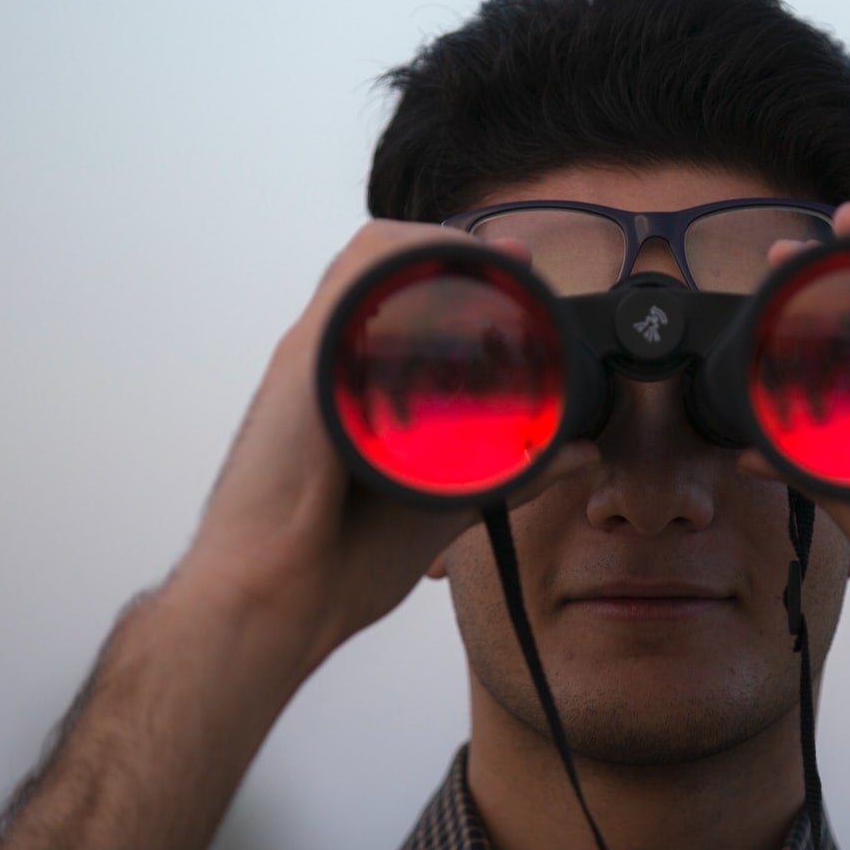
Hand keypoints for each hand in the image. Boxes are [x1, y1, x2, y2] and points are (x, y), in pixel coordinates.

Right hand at [173, 221, 597, 680]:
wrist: (269, 604)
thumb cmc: (334, 566)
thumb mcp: (445, 504)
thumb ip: (511, 473)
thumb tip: (580, 454)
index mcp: (347, 387)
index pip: (398, 297)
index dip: (458, 272)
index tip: (519, 277)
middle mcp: (326, 361)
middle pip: (384, 263)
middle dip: (453, 249)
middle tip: (514, 266)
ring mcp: (311, 358)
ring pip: (369, 258)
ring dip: (435, 245)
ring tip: (493, 261)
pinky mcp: (302, 364)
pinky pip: (351, 281)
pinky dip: (402, 260)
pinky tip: (449, 268)